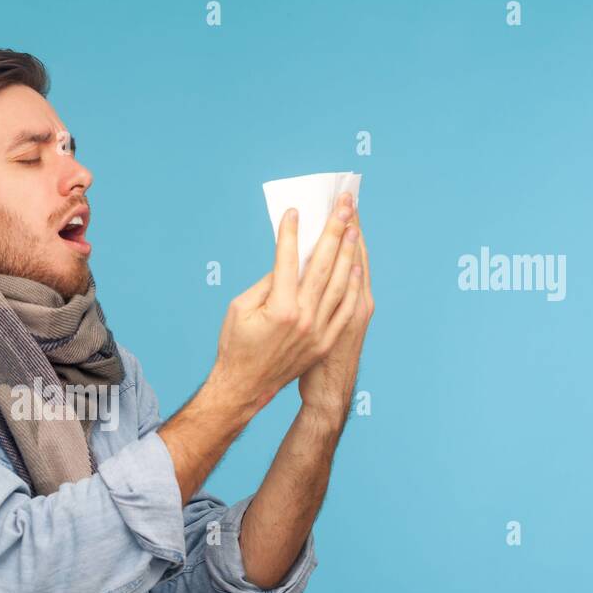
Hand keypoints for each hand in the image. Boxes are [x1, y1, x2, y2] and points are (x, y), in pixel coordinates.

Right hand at [208, 191, 363, 412]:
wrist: (246, 387)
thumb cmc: (236, 346)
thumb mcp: (241, 309)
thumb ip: (267, 283)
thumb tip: (289, 261)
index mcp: (280, 308)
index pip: (288, 260)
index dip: (290, 234)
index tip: (295, 212)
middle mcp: (304, 318)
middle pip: (323, 265)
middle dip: (333, 230)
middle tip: (342, 205)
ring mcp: (319, 331)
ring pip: (341, 283)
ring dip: (348, 251)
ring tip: (353, 226)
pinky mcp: (326, 342)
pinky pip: (346, 307)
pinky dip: (353, 284)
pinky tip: (356, 264)